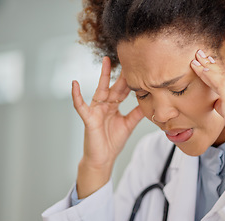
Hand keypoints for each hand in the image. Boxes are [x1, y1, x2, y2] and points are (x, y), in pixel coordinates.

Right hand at [72, 57, 143, 197]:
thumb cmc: (113, 142)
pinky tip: (74, 84)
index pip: (123, 90)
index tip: (139, 67)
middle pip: (114, 86)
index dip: (130, 80)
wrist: (103, 159)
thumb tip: (149, 101)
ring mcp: (96, 110)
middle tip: (128, 58)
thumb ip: (137, 113)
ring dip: (102, 76)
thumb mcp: (128, 124)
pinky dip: (76, 95)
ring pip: (100, 90)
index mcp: (114, 106)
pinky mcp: (88, 118)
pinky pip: (80, 105)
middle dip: (120, 73)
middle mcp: (105, 105)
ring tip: (106, 60)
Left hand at [190, 50, 224, 179]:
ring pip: (223, 77)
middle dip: (212, 64)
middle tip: (200, 54)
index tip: (208, 64)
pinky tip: (200, 69)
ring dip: (207, 67)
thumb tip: (217, 103)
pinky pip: (221, 84)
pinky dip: (209, 76)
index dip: (219, 71)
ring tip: (195, 59)